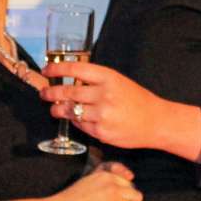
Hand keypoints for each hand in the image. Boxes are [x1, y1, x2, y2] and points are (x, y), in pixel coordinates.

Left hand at [40, 62, 200, 159]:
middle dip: (51, 93)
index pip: (76, 70)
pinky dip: (75, 122)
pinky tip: (76, 119)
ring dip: (58, 110)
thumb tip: (69, 82)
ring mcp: (102, 114)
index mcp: (108, 77)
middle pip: (68, 92)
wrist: (156, 121)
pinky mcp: (101, 131)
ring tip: (54, 109)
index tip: (46, 70)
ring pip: (70, 111)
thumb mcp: (118, 82)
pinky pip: (80, 125)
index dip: (57, 69)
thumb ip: (96, 81)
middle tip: (44, 94)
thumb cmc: (137, 100)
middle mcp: (104, 94)